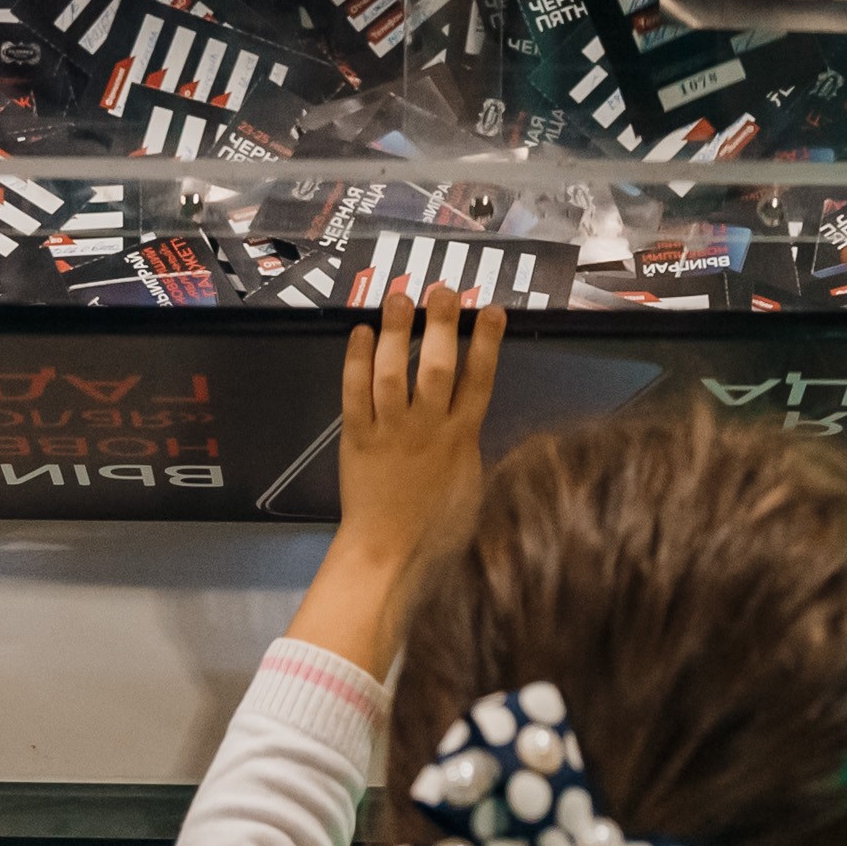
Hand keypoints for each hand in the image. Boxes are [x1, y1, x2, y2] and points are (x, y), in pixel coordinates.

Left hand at [283, 286, 503, 670]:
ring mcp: (391, 432)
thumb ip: (470, 446)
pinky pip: (355, 393)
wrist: (391, 556)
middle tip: (443, 288)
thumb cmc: (438, 530)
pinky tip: (359, 333)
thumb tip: (472, 416)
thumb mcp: (472, 485)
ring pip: (394, 372)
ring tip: (399, 297)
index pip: (480, 379)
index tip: (491, 311)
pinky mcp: (357, 438)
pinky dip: (355, 361)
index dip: (487, 342)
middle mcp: (428, 428)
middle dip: (442, 323)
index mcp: (463, 439)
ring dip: (396, 332)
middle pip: (438, 365)